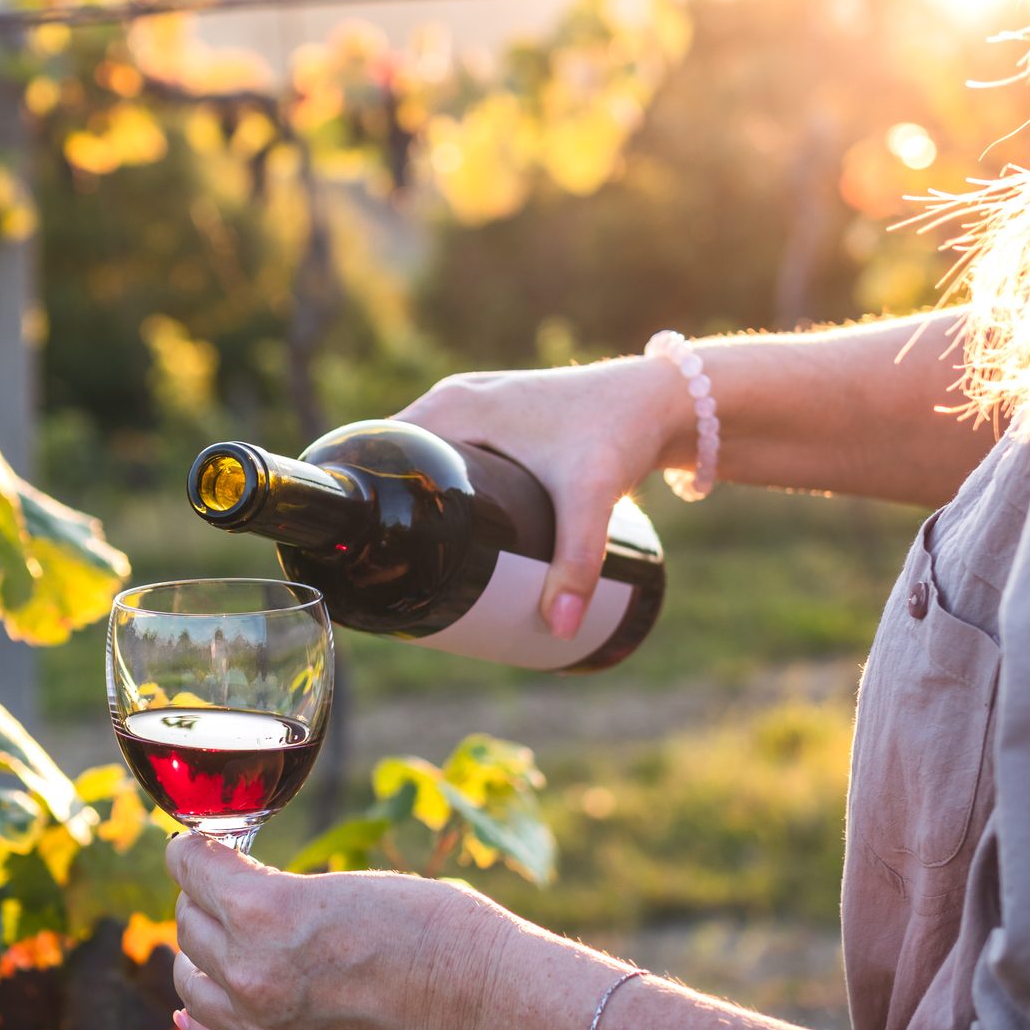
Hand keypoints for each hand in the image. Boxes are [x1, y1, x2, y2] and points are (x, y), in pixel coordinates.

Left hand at [165, 831, 517, 1029]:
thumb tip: (241, 900)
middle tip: (224, 889)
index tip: (198, 846)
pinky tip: (199, 1003)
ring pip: (189, 979)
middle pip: (187, 921)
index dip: (191, 849)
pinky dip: (199, 1014)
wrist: (483, 1006)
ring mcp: (262, 1022)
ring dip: (199, 953)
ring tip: (221, 941)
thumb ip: (281, 896)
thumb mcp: (346, 885)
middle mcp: (250, 968)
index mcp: (265, 909)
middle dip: (202, 898)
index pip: (187, 867)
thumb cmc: (434, 928)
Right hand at [395, 356, 690, 638]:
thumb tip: (557, 630)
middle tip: (395, 578)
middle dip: (392, 514)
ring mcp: (476, 406)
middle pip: (400, 463)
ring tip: (414, 566)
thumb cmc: (619, 431)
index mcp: (450, 407)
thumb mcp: (590, 498)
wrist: (664, 399)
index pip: (380, 451)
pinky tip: (442, 527)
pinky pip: (451, 454)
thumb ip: (576, 563)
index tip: (365, 554)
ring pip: (426, 460)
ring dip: (415, 501)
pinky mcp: (499, 420)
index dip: (367, 498)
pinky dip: (442, 487)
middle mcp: (454, 399)